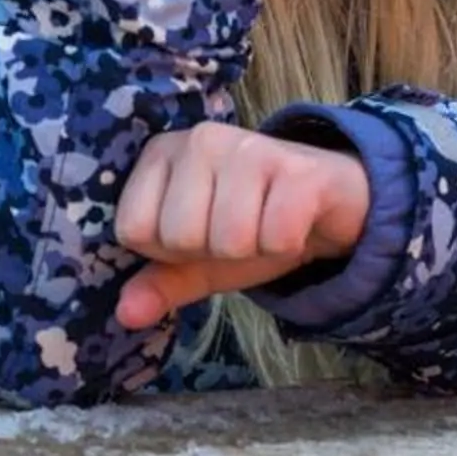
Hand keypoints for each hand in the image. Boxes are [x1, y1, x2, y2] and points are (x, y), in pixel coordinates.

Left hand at [111, 123, 370, 330]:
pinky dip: (287, 245)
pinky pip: (276, 237)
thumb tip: (127, 315)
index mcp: (162, 154)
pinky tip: (294, 221)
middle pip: (181, 237)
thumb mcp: (199, 258)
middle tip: (240, 227)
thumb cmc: (253, 222)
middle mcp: (200, 140)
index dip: (168, 250)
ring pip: (229, 240)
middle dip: (214, 251)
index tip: (199, 231)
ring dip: (254, 249)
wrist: (329, 200)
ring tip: (266, 223)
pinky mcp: (298, 167)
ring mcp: (250, 146)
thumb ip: (161, 282)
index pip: (134, 230)